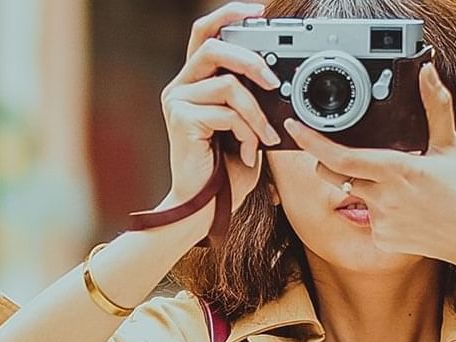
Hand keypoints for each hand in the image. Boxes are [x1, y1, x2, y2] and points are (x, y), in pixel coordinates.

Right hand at [160, 2, 281, 212]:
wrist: (203, 208)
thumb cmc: (226, 172)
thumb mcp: (246, 128)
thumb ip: (252, 100)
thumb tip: (278, 80)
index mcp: (194, 82)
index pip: (206, 32)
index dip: (230, 14)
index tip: (259, 11)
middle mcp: (181, 87)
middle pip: (214, 46)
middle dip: (251, 59)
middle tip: (275, 82)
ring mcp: (177, 102)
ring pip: (228, 85)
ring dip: (257, 114)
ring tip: (265, 138)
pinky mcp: (180, 119)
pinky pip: (227, 112)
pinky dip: (247, 132)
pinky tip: (247, 152)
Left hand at [282, 62, 455, 290]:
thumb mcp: (452, 146)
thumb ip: (435, 106)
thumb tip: (428, 71)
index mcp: (396, 170)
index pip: (341, 157)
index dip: (312, 142)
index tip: (295, 128)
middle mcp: (384, 198)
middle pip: (336, 176)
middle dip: (332, 162)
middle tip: (352, 154)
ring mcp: (382, 223)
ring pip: (356, 197)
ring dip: (365, 187)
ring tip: (403, 189)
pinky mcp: (385, 241)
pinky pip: (370, 220)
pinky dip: (381, 212)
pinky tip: (408, 211)